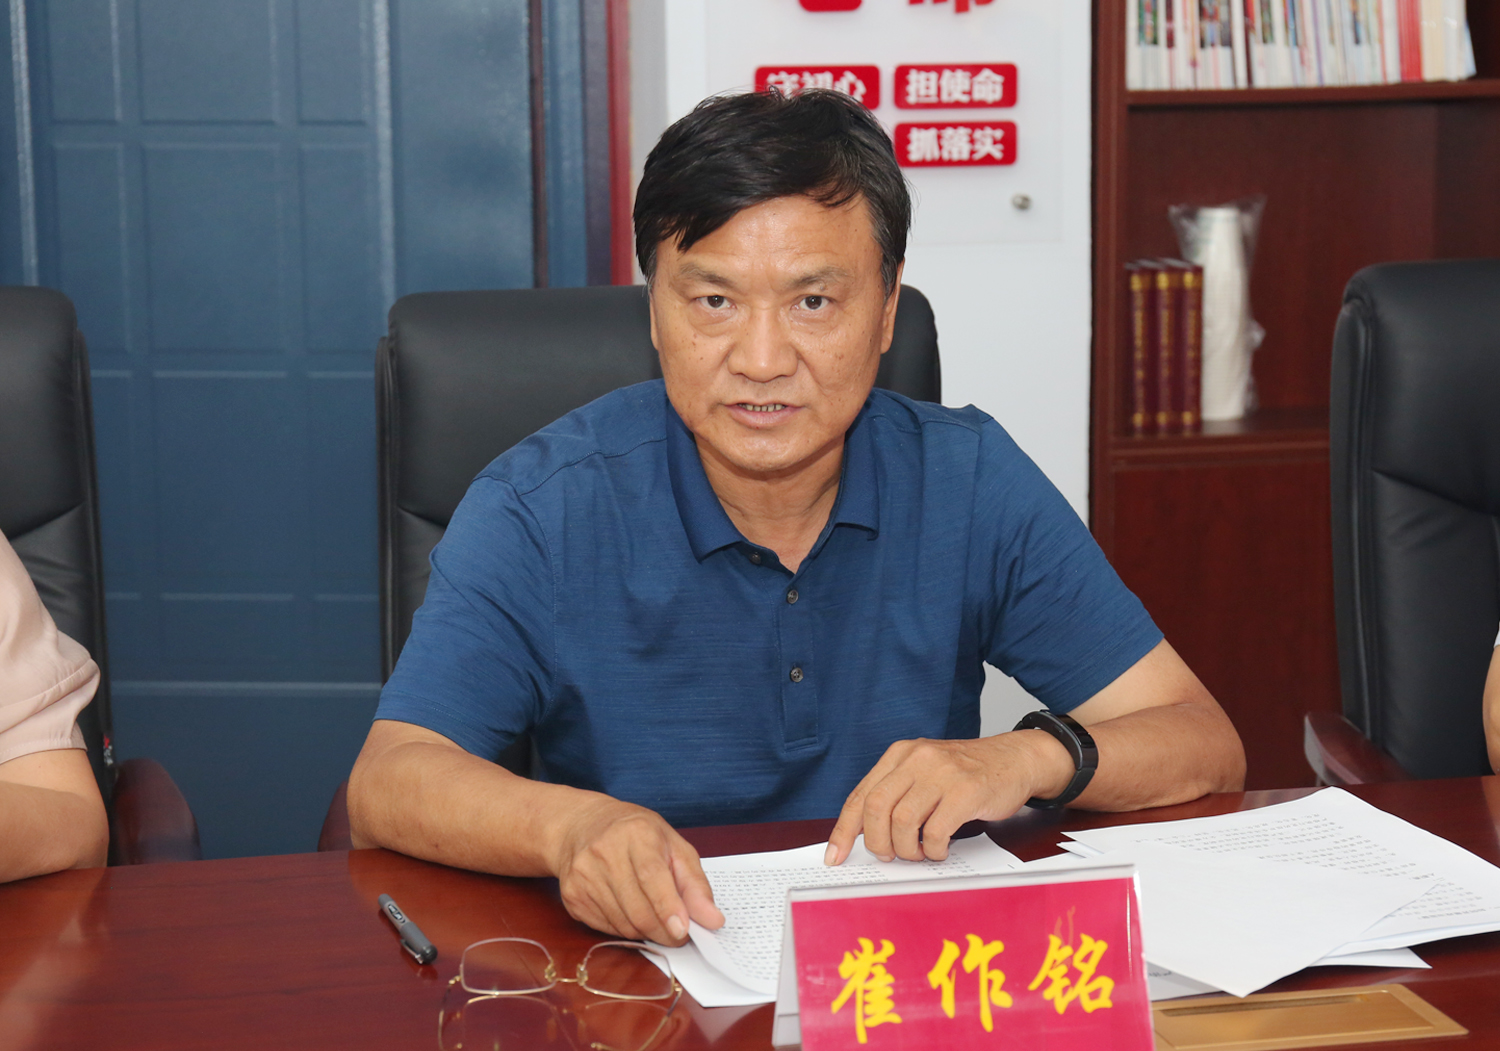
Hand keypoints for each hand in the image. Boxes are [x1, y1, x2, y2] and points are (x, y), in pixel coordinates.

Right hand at [551, 796, 724, 945]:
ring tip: (655, 919)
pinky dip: (626, 930)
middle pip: (638, 908)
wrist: (583, 826)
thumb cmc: (637, 835)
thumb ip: (695, 884)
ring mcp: (583, 875)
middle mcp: (604, 852)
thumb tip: (713, 920)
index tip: (683, 931)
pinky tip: (630, 912)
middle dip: (663, 930)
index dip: (668, 907)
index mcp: (636, 833)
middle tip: (679, 934)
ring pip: (623, 924)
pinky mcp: (572, 896)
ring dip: (646, 931)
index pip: (652, 876)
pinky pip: (607, 928)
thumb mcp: (674, 846)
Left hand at [825, 733, 1071, 865]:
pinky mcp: (966, 790)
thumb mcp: (925, 773)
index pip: (861, 795)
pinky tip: (939, 849)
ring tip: (918, 853)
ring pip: (902, 821)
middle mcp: (917, 758)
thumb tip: (865, 834)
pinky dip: (932, 850)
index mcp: (900, 754)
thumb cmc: (968, 773)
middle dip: (877, 842)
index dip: (844, 830)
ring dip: (906, 849)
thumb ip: (897, 795)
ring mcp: (942, 773)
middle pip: (875, 807)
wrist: (1016, 759)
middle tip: (890, 856)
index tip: (835, 856)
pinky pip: (935, 831)